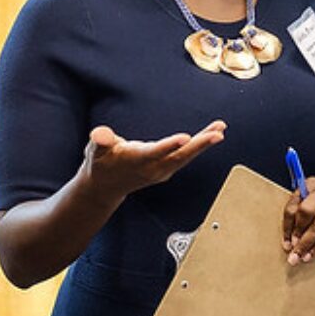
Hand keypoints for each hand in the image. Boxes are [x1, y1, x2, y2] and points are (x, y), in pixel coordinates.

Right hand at [83, 120, 225, 202]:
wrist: (105, 187)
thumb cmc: (100, 162)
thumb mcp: (94, 150)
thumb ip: (100, 140)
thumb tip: (99, 134)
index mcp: (134, 161)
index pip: (154, 153)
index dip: (168, 146)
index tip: (184, 138)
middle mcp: (152, 168)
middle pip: (178, 156)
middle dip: (199, 145)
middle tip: (217, 134)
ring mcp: (162, 170)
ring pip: (186, 156)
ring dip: (205, 142)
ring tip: (220, 128)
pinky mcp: (168, 168)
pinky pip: (188, 155)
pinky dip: (201, 143)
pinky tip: (215, 132)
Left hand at [281, 177, 314, 265]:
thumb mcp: (312, 198)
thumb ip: (300, 211)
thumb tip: (290, 238)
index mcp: (311, 184)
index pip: (294, 205)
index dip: (287, 225)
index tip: (286, 242)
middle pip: (307, 211)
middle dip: (298, 233)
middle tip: (292, 250)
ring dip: (308, 243)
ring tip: (300, 256)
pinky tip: (313, 252)